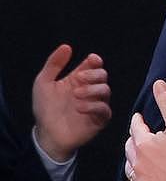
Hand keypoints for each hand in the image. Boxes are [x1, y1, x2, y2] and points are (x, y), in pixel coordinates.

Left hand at [32, 44, 111, 161]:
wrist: (47, 134)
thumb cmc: (45, 109)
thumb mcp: (43, 83)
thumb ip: (54, 64)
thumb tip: (67, 46)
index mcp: (79, 79)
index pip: (94, 65)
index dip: (95, 61)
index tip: (91, 60)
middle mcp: (89, 90)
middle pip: (103, 75)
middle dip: (93, 74)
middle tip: (78, 79)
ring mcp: (96, 104)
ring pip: (106, 90)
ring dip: (92, 90)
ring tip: (75, 95)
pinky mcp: (99, 119)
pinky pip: (104, 109)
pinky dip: (93, 106)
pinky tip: (79, 108)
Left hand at [125, 79, 165, 180]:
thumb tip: (158, 84)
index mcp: (144, 144)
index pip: (136, 129)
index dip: (137, 121)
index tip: (139, 118)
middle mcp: (139, 163)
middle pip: (130, 150)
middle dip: (132, 141)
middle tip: (137, 137)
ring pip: (130, 171)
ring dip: (131, 164)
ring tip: (135, 160)